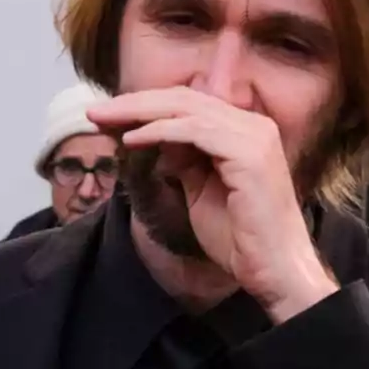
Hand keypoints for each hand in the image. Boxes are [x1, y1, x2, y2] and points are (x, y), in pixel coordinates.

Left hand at [87, 87, 337, 322]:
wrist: (273, 270)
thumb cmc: (241, 238)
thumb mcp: (201, 190)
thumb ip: (183, 160)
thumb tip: (153, 140)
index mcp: (246, 130)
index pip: (189, 104)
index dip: (145, 106)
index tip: (108, 116)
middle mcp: (254, 125)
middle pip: (184, 98)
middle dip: (135, 103)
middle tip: (95, 112)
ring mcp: (254, 136)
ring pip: (186, 109)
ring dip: (139, 112)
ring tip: (103, 120)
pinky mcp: (249, 153)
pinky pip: (195, 131)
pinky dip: (160, 131)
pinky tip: (131, 139)